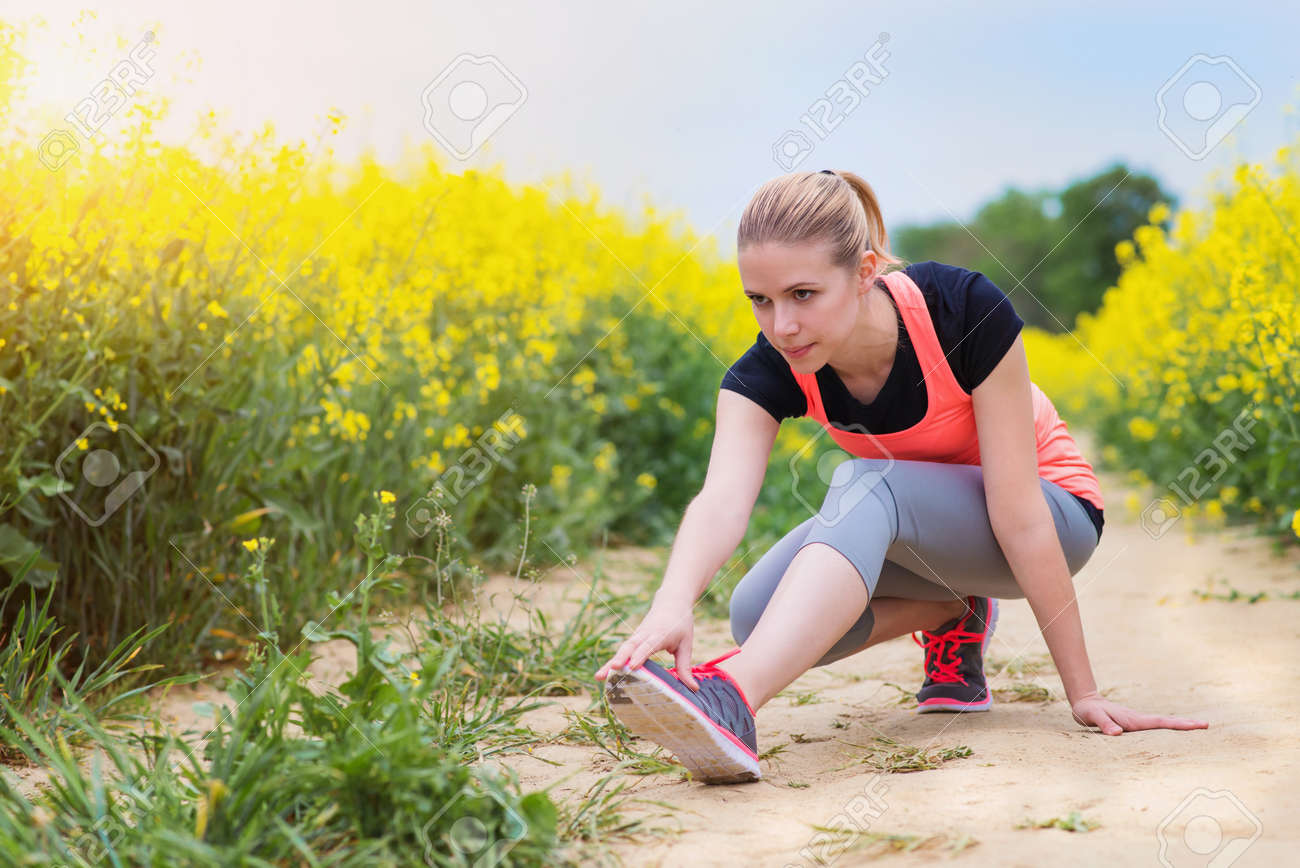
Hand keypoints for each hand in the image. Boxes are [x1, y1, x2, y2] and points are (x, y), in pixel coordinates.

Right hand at [594, 602, 697, 688]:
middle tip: (611, 670)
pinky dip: (613, 661)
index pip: (648, 646)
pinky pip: (621, 651)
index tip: (632, 666)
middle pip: (629, 647)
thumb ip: (685, 666)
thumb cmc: (680, 624)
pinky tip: (603, 674)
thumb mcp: (686, 644)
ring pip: (622, 649)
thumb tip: (693, 689)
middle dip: (620, 658)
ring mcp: (637, 636)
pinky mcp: (633, 640)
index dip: (640, 656)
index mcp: (660, 634)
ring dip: (610, 662)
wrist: (671, 602)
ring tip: (598, 677)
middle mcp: (644, 635)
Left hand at [1070, 692, 1208, 735]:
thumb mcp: (1093, 717)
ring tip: (1198, 727)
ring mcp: (1138, 722)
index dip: (1178, 724)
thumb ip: (1104, 724)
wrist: (1085, 702)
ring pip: (1163, 724)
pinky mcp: (1135, 724)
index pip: (1160, 722)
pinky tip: (1175, 733)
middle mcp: (1139, 720)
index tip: (1196, 725)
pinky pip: (1155, 728)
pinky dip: (1169, 729)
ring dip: (1180, 725)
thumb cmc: (1089, 711)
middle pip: (1167, 722)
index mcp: (1134, 720)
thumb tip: (1118, 733)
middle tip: (1207, 725)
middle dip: (1187, 724)